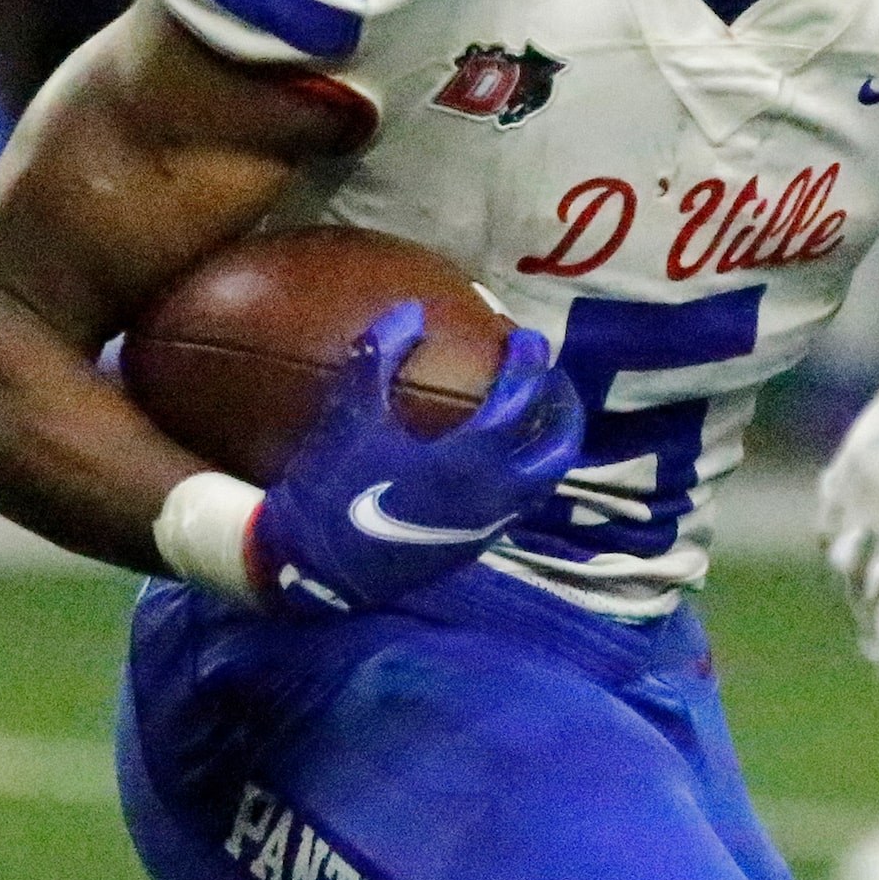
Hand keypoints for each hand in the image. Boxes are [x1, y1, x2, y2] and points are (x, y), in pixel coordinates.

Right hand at [248, 301, 583, 615]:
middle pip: (557, 447)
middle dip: (563, 407)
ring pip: (545, 480)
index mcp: (470, 459)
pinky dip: (528, 473)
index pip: (521, 400)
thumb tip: (412, 309)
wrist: (315, 570)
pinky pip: (521, 504)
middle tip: (551, 377)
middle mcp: (494, 494)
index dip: (528, 363)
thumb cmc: (333, 487)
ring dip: (550, 442)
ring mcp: (488, 525)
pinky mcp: (474, 547)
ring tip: (538, 414)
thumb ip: (381, 356)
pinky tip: (505, 457)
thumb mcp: (351, 414)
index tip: (525, 338)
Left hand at [820, 320, 878, 665]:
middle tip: (860, 635)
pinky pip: (828, 497)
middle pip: (861, 578)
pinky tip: (833, 530)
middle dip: (860, 608)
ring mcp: (864, 494)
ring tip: (848, 571)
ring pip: (840, 544)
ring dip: (840, 563)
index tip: (878, 653)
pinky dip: (827, 515)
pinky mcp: (849, 461)